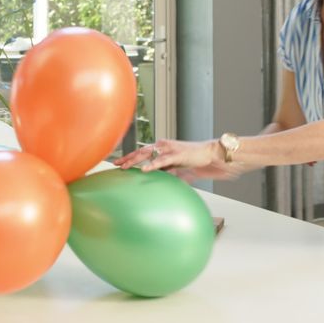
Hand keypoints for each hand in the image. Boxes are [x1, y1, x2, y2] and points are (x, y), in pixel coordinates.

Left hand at [113, 139, 238, 179]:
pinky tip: (143, 170)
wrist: (209, 152)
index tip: (117, 162)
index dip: (129, 156)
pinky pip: (161, 160)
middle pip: (140, 151)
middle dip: (127, 157)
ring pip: (147, 153)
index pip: (141, 151)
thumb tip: (159, 178)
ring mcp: (168, 148)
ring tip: (123, 167)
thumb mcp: (176, 165)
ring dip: (134, 160)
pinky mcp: (176, 154)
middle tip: (114, 164)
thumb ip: (166, 170)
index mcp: (161, 147)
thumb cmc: (192, 159)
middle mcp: (162, 145)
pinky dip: (151, 165)